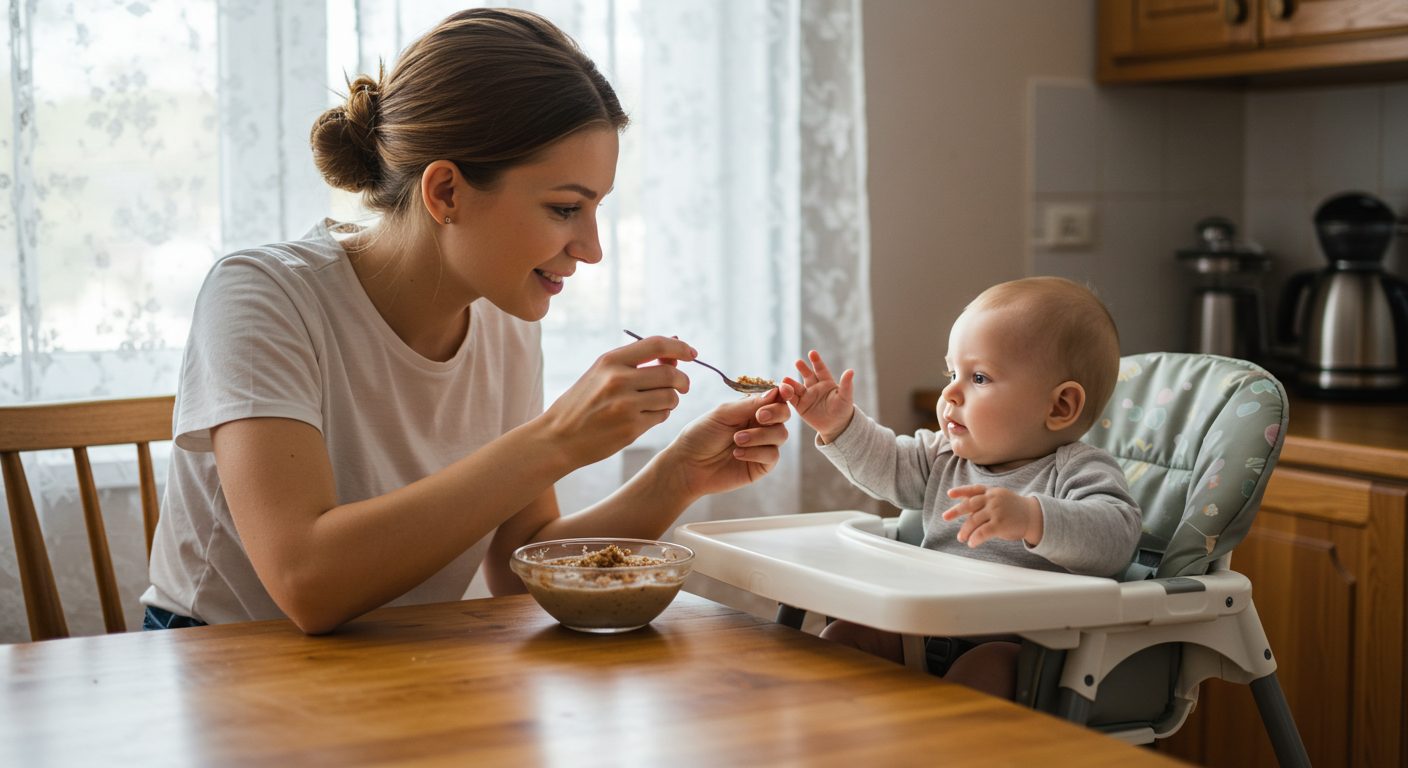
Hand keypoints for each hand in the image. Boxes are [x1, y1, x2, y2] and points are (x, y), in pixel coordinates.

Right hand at [539, 334, 693, 466]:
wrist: (557, 438)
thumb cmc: (582, 404)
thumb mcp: (601, 374)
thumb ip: (635, 362)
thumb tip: (674, 350)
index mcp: (610, 360)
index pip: (657, 344)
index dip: (680, 347)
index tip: (692, 353)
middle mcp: (618, 379)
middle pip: (670, 373)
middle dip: (682, 380)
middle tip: (682, 386)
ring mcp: (625, 405)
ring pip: (670, 397)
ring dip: (672, 400)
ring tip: (658, 403)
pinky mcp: (631, 428)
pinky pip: (662, 416)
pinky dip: (661, 415)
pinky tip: (646, 416)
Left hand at [663, 388, 790, 498]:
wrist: (688, 465)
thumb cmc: (701, 435)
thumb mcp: (723, 414)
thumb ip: (750, 404)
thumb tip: (776, 391)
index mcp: (750, 409)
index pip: (775, 398)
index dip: (782, 393)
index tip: (782, 391)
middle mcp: (759, 426)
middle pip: (784, 414)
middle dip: (775, 413)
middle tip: (759, 417)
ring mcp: (762, 446)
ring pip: (781, 435)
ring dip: (760, 435)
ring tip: (737, 439)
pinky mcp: (761, 465)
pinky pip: (772, 455)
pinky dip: (756, 452)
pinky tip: (737, 454)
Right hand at [779, 350, 854, 442]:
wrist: (836, 426)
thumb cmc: (843, 410)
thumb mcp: (846, 396)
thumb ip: (846, 384)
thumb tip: (851, 371)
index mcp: (826, 382)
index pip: (820, 369)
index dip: (816, 361)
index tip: (812, 353)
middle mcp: (815, 387)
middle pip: (807, 375)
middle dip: (802, 368)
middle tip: (798, 362)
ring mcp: (807, 396)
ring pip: (797, 387)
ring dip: (791, 383)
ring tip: (785, 379)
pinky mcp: (800, 406)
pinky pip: (792, 399)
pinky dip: (787, 395)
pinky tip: (782, 390)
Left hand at [941, 485, 1043, 547]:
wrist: (1034, 517)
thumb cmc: (1014, 509)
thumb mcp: (1000, 498)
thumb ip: (984, 501)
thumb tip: (964, 508)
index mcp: (991, 492)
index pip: (974, 490)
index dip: (961, 491)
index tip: (950, 494)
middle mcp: (992, 500)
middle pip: (969, 505)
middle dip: (956, 511)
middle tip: (945, 517)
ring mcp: (996, 511)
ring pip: (973, 521)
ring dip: (965, 531)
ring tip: (961, 538)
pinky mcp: (1000, 524)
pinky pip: (982, 532)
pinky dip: (974, 539)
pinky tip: (972, 543)